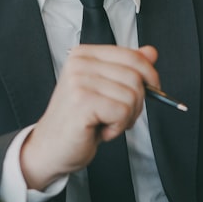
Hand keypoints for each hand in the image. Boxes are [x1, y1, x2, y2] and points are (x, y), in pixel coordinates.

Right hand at [20, 44, 159, 190]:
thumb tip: (151, 52)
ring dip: (126, 117)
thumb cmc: (79, 122)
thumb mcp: (107, 90)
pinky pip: (122, 112)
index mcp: (85, 55)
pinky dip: (117, 127)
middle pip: (136, 77)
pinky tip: (99, 130)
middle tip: (118, 116)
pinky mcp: (82, 101)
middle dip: (136, 102)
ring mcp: (78, 81)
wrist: (51, 149)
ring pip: (132, 95)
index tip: (151, 89)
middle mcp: (79, 63)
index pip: (132, 55)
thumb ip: (128, 69)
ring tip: (104, 123)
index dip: (149, 75)